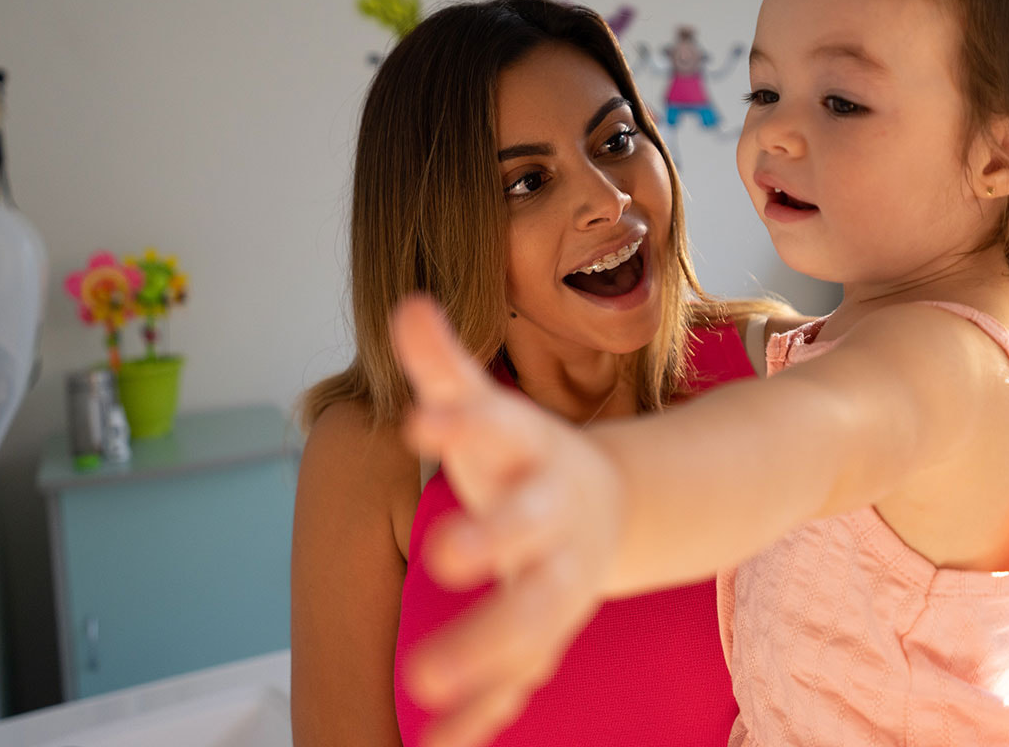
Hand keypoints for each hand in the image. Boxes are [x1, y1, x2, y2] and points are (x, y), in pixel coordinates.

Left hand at [391, 297, 625, 746]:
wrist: (602, 513)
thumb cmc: (522, 456)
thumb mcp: (488, 409)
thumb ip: (446, 367)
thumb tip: (406, 305)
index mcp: (534, 455)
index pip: (501, 430)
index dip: (464, 422)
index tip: (421, 418)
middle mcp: (551, 522)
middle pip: (528, 531)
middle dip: (493, 539)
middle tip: (445, 554)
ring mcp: (553, 584)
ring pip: (530, 619)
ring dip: (485, 648)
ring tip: (424, 679)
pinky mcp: (541, 638)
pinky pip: (516, 681)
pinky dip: (481, 715)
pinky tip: (436, 745)